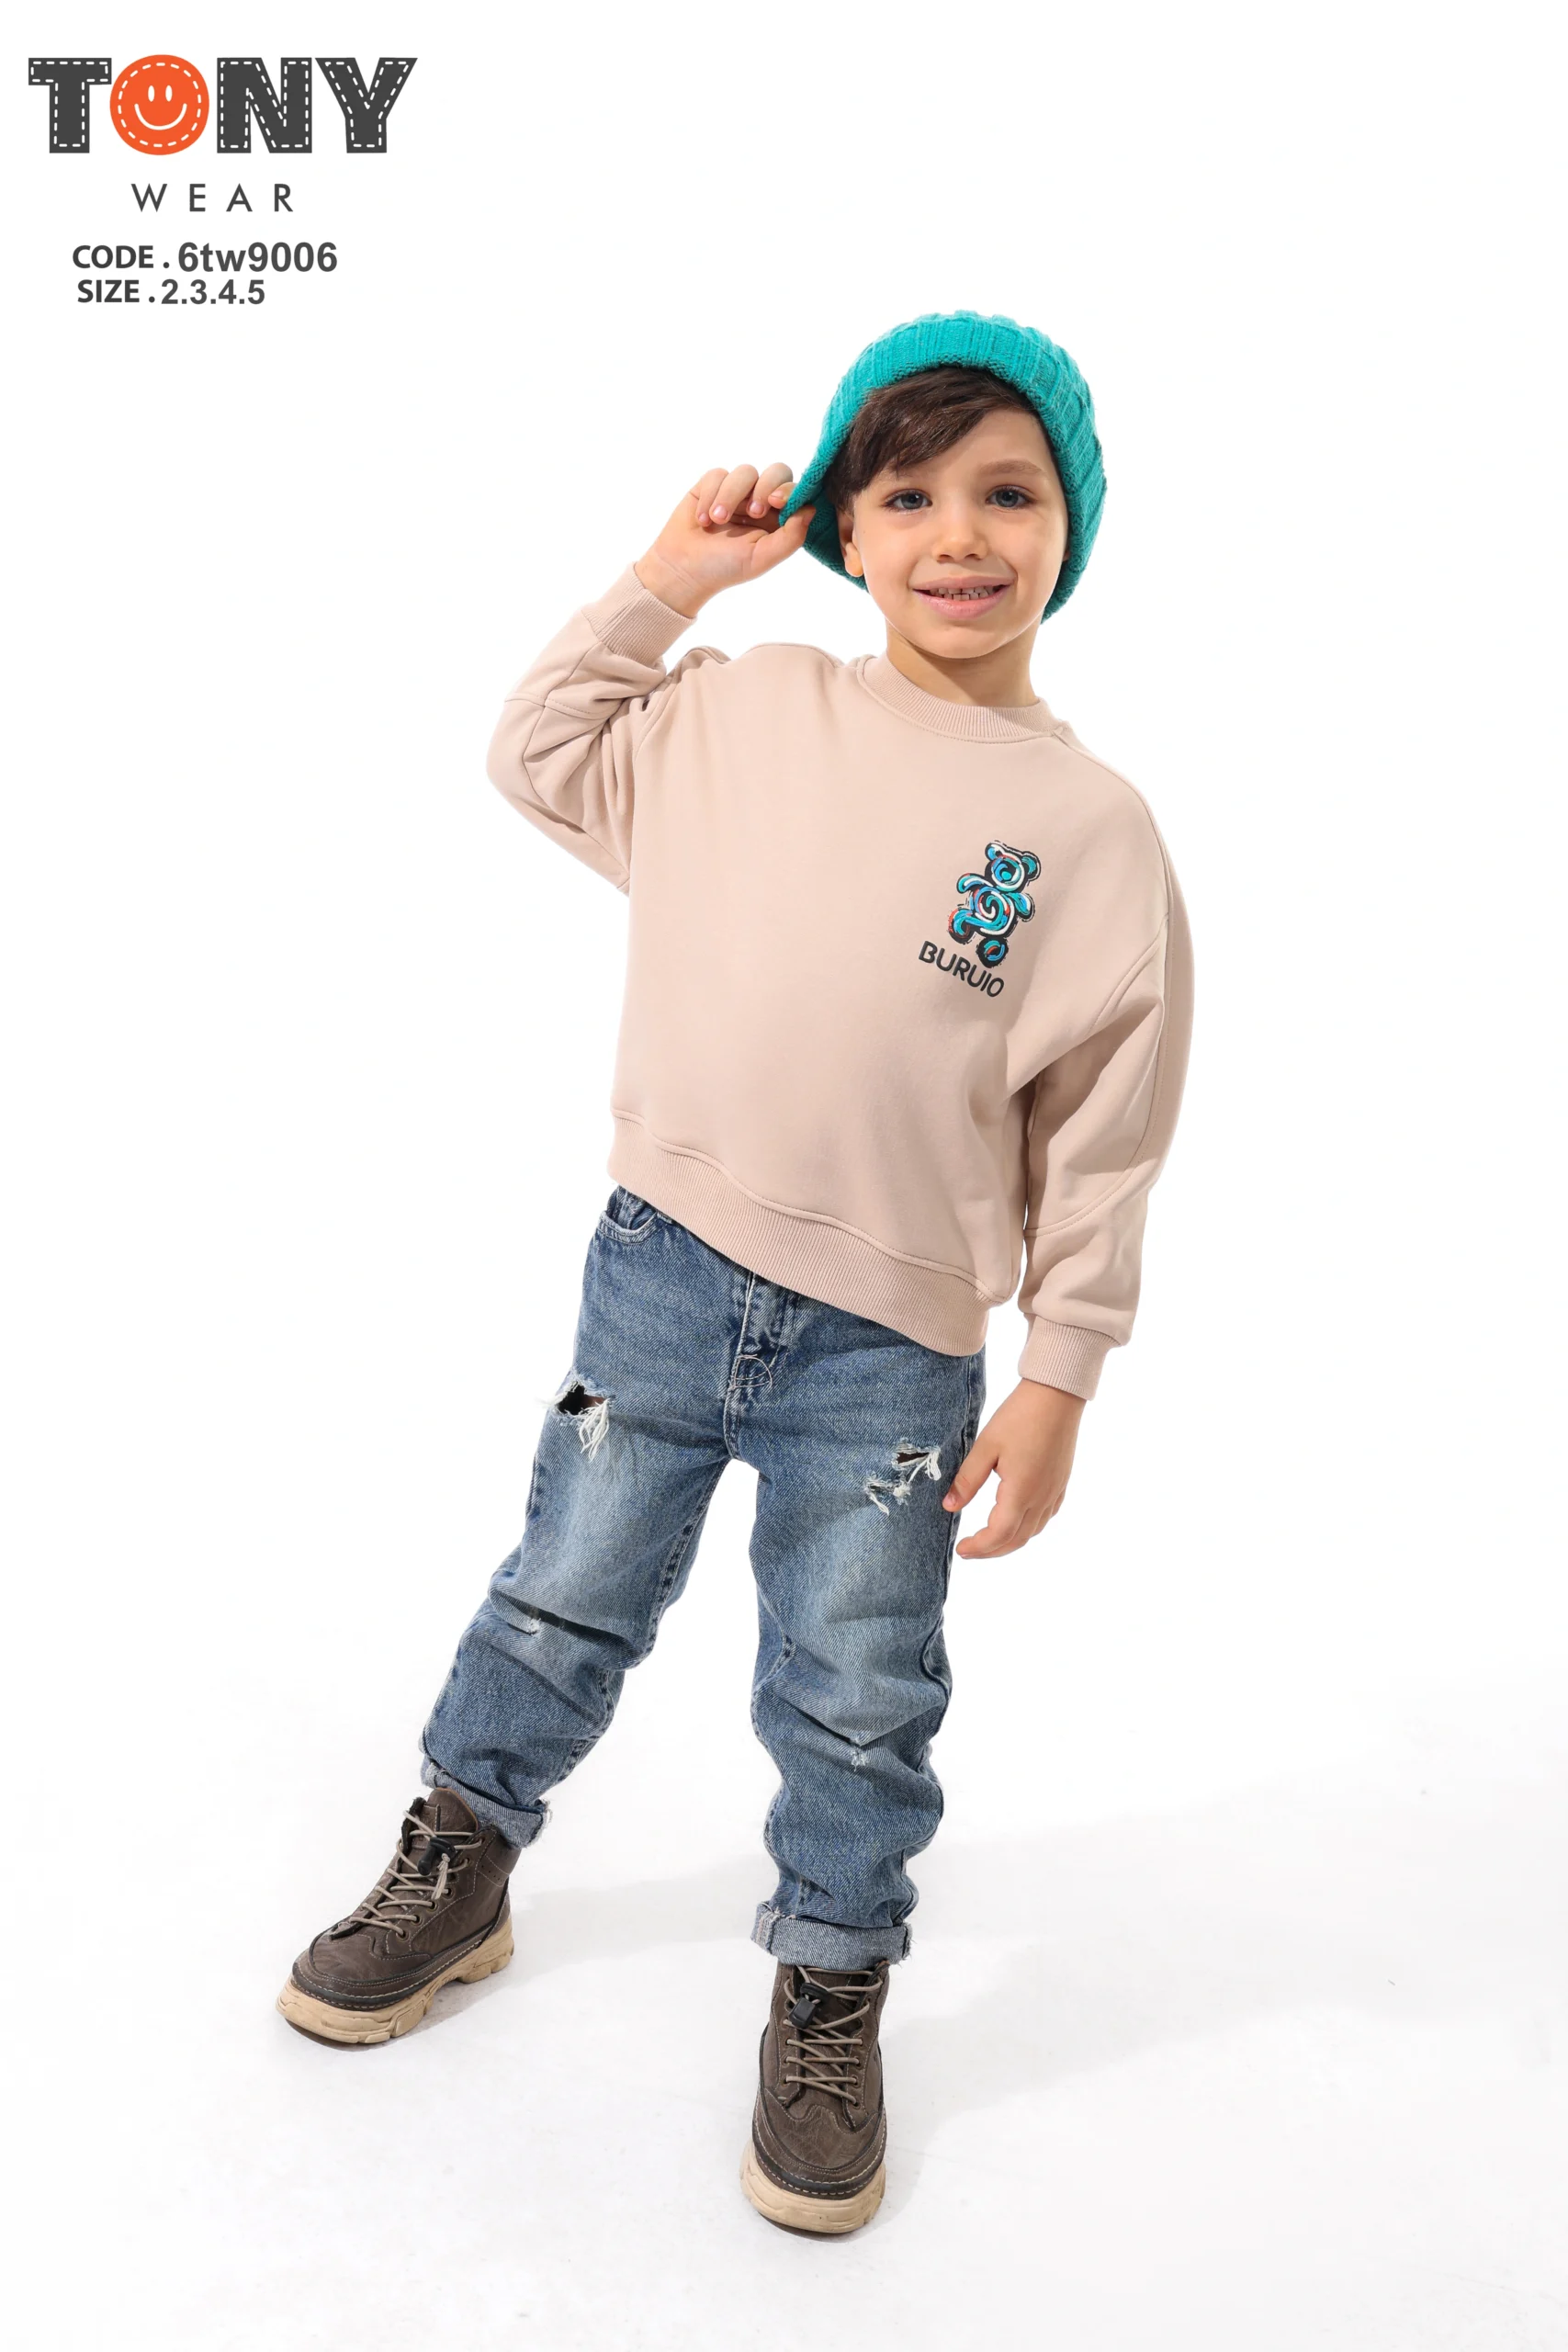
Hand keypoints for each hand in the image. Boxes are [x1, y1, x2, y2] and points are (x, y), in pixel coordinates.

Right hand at [634, 461, 812, 618]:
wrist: (682, 568)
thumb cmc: (725, 568)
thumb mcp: (761, 558)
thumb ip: (791, 537)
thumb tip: (811, 509)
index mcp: (778, 518)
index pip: (796, 491)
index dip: (790, 490)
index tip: (776, 503)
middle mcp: (760, 500)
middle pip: (777, 471)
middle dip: (766, 486)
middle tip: (752, 511)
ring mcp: (737, 491)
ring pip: (745, 472)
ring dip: (731, 496)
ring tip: (718, 521)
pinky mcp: (711, 485)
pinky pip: (717, 474)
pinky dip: (710, 496)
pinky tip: (703, 520)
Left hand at [942, 1379, 1084, 1558]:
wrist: (1057, 1395)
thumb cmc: (1019, 1416)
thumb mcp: (986, 1447)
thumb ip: (967, 1480)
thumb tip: (949, 1507)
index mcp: (1021, 1492)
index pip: (998, 1534)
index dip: (978, 1547)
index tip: (960, 1549)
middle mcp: (1041, 1498)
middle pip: (1016, 1540)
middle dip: (991, 1551)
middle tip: (969, 1551)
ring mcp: (1054, 1492)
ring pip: (1033, 1532)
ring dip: (1009, 1542)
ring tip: (988, 1540)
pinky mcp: (1061, 1483)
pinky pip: (1045, 1517)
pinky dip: (1028, 1528)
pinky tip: (1016, 1521)